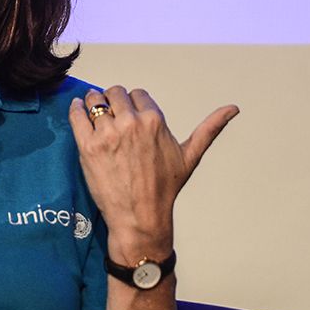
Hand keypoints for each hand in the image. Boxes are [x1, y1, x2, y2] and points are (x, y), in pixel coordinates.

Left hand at [68, 86, 237, 258]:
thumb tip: (233, 108)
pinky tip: (78, 112)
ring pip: (94, 99)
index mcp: (154, 120)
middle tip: (110, 116)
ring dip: (92, 103)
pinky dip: (75, 109)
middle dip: (112, 101)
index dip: (133, 104)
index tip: (130, 117)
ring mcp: (107, 134)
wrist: (140, 217)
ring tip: (94, 114)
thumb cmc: (165, 188)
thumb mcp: (190, 155)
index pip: (137, 94)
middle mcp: (131, 123)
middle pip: (114, 92)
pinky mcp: (88, 146)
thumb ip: (209, 128)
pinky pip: (76, 114)